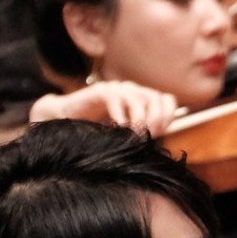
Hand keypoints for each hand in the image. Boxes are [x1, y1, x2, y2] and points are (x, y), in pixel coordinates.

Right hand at [29, 81, 178, 137]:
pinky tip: (118, 126)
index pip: (167, 101)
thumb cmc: (101, 132)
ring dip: (139, 118)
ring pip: (139, 97)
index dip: (166, 118)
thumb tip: (162, 148)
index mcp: (143, 100)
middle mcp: (132, 91)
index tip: (158, 134)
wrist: (69, 122)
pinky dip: (120, 113)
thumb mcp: (128, 135)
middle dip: (154, 120)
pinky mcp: (100, 91)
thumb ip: (145, 136)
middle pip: (156, 98)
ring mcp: (117, 89)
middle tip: (146, 136)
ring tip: (132, 134)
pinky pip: (115, 97)